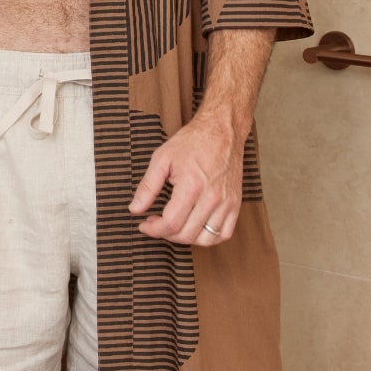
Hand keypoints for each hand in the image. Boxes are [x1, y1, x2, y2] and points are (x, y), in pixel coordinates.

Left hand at [129, 111, 241, 244]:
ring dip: (185, 238)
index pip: (171, 223)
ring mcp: (226, 203)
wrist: (221, 131)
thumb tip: (135, 209)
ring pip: (206, 239)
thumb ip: (147, 186)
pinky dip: (209, 238)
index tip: (144, 225)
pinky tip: (195, 227)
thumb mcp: (162, 158)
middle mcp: (212, 198)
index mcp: (192, 186)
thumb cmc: (191, 142)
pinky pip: (224, 234)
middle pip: (187, 234)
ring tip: (174, 225)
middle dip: (165, 234)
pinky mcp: (235, 204)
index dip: (153, 229)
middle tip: (155, 223)